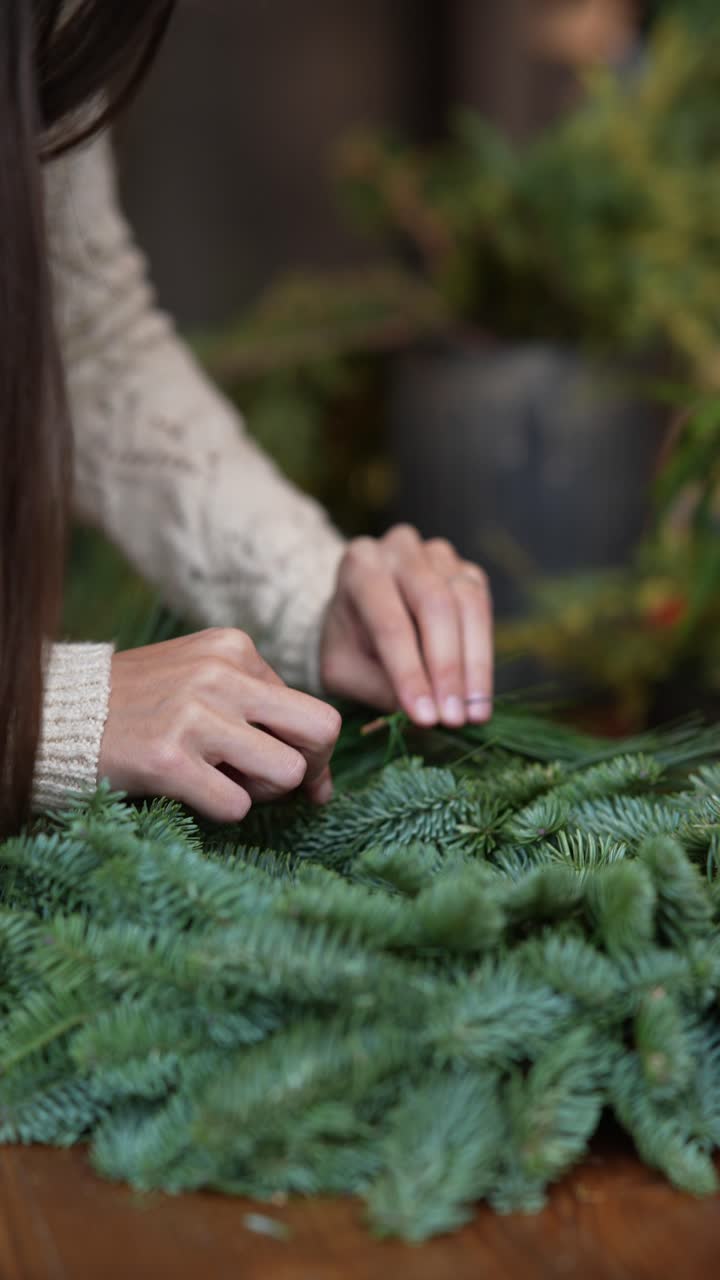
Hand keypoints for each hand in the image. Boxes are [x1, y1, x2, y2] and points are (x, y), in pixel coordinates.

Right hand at [99, 629, 341, 822]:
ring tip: (221, 782)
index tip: (287, 772)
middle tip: (271, 782)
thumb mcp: (206, 685)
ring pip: (288, 772)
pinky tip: (189, 790)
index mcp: (235, 649)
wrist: (61, 716)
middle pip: (322, 732)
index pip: (316, 710)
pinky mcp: (167, 758)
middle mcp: (221, 674)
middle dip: (309, 768)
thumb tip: (323, 787)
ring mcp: (194, 715)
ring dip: (261, 793)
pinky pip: (237, 806)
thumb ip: (265, 719)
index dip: (310, 753)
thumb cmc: (143, 707)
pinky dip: (221, 811)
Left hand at [319, 525, 492, 728]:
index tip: (425, 718)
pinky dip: (483, 654)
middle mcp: (400, 549)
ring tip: (473, 713)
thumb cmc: (349, 643)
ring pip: (467, 603)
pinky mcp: (467, 571)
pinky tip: (479, 693)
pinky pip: (483, 608)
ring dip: (474, 665)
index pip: (389, 622)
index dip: (409, 673)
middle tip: (453, 718)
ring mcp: (438, 555)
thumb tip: (425, 714)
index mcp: (360, 567)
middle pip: (433, 605)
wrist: (360, 612)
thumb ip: (377, 686)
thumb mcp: (344, 670)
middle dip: (446, 669)